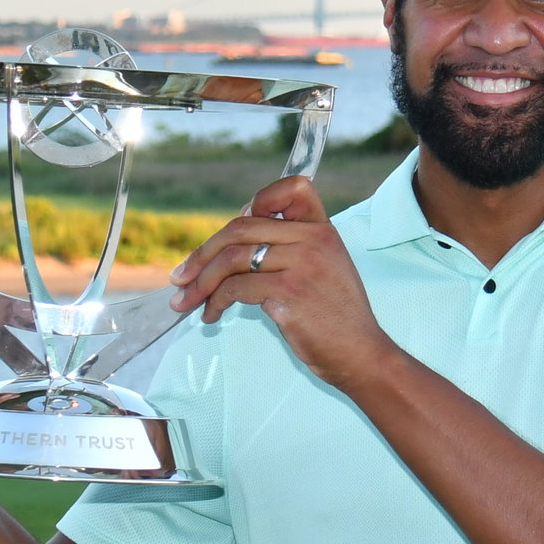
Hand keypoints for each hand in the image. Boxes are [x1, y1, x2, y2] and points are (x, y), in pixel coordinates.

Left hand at [168, 176, 398, 389]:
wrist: (362, 355)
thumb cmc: (338, 319)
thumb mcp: (327, 269)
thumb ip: (294, 248)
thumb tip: (238, 240)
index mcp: (323, 230)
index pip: (292, 188)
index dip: (257, 202)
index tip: (234, 232)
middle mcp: (314, 240)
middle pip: (243, 227)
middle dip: (203, 253)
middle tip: (182, 275)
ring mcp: (302, 264)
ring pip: (232, 258)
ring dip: (201, 281)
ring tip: (187, 301)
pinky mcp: (289, 292)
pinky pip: (235, 287)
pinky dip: (214, 301)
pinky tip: (211, 315)